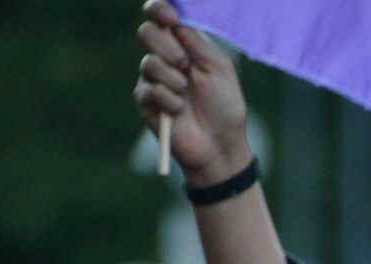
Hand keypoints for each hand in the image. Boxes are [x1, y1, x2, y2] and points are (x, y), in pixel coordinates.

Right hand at [134, 0, 252, 185]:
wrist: (220, 144)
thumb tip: (175, 19)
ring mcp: (152, 79)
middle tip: (185, 64)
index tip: (170, 17)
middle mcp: (164, 57)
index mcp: (183, 44)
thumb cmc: (224, 105)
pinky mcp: (145, 101)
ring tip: (186, 92)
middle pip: (146, 32)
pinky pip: (149, 90)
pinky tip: (179, 110)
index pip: (161, 16)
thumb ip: (197, 41)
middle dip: (166, 46)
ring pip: (148, 62)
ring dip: (171, 77)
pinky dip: (169, 99)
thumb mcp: (219, 68)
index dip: (159, 9)